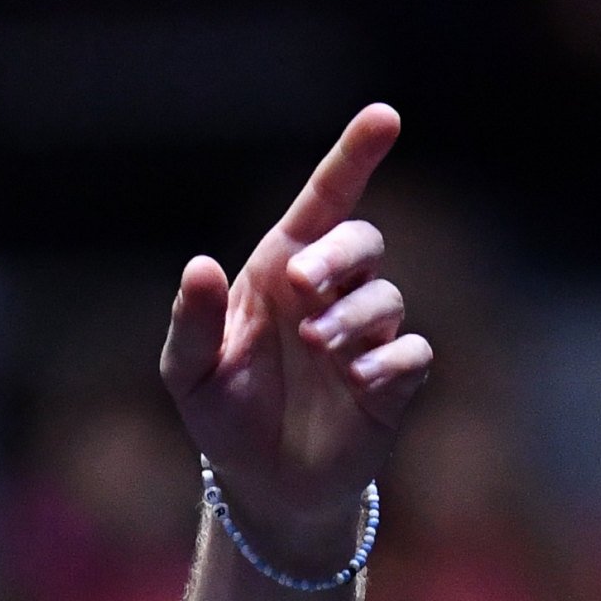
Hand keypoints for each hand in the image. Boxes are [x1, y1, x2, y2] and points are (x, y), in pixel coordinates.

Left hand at [162, 103, 434, 565]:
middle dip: (340, 255)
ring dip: (352, 319)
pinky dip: (384, 365)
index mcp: (280, 275)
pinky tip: (355, 385)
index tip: (383, 116)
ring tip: (318, 349)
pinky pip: (411, 354)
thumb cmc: (222, 414)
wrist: (260, 484)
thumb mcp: (189, 372)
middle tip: (301, 286)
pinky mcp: (394, 380)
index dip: (354, 158)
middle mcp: (330, 294)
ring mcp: (367, 335)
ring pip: (386, 299)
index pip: (325, 203)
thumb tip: (200, 265)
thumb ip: (193, 321)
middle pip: (363, 241)